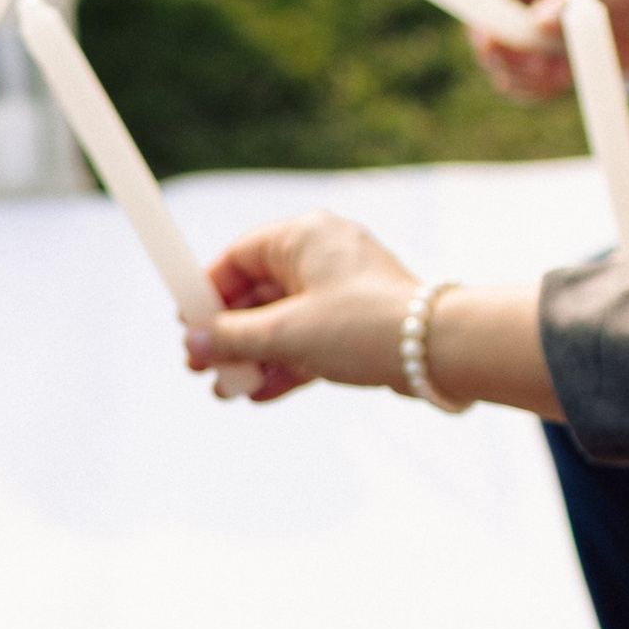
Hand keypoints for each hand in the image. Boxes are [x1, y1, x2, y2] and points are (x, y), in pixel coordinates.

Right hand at [185, 217, 558, 415]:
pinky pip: (310, 337)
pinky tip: (261, 392)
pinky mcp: (359, 320)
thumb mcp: (286, 333)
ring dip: (254, 355)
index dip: (207, 291)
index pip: (238, 256)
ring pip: (284, 320)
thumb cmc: (364, 327)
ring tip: (228, 389)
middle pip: (258, 292)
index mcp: (303, 236)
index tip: (187, 324)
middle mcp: (323, 255)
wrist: (441, 352)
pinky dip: (286, 362)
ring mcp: (344, 289)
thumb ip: (232, 338)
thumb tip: (193, 345)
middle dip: (228, 335)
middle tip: (200, 366)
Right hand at [472, 0, 628, 103]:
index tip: (492, 43)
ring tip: (564, 72)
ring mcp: (532, 36)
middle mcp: (526, 3)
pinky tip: (564, 80)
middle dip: (505, 56)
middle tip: (544, 66)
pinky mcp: (545, 64)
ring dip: (525, 78)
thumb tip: (536, 21)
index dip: (481, 14)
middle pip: (486, 33)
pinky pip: (523, 86)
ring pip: (501, 65)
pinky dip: (536, 91)